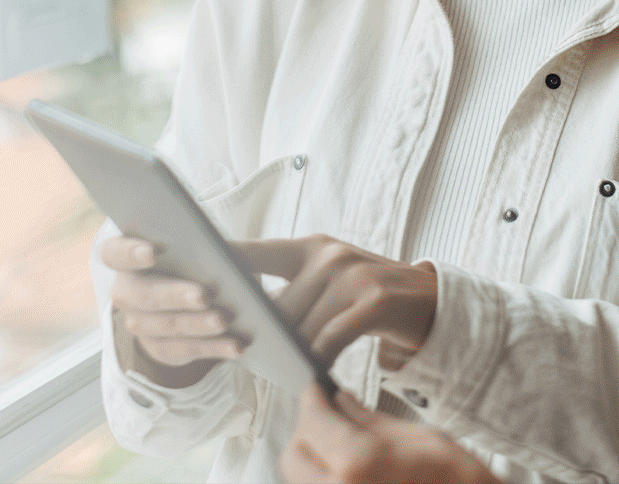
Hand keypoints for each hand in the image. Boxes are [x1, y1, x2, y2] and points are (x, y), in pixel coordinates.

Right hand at [102, 235, 243, 386]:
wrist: (188, 293)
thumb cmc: (194, 257)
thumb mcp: (202, 245)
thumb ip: (210, 244)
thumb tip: (228, 253)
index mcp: (126, 256)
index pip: (115, 253)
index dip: (129, 253)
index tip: (152, 252)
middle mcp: (125, 291)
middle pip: (143, 295)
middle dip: (175, 295)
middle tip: (203, 296)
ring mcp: (137, 323)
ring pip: (165, 325)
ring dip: (196, 324)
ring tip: (223, 321)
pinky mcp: (157, 347)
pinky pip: (184, 349)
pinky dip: (213, 347)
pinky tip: (235, 345)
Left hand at [236, 235, 437, 367]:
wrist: (429, 300)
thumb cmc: (367, 294)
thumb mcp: (329, 278)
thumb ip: (291, 288)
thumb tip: (242, 315)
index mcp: (310, 247)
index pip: (254, 251)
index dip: (221, 262)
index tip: (189, 275)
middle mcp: (328, 254)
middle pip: (275, 305)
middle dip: (259, 333)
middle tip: (243, 352)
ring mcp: (352, 276)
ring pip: (300, 326)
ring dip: (289, 353)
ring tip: (277, 367)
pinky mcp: (373, 301)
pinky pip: (330, 340)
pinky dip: (318, 360)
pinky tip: (312, 371)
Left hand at [280, 385, 500, 483]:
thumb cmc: (459, 482)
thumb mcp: (423, 439)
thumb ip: (371, 421)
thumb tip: (340, 401)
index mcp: (359, 464)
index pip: (312, 421)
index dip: (312, 400)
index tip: (316, 390)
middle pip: (293, 456)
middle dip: (307, 432)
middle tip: (328, 417)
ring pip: (299, 482)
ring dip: (313, 461)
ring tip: (340, 447)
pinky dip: (325, 482)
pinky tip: (348, 473)